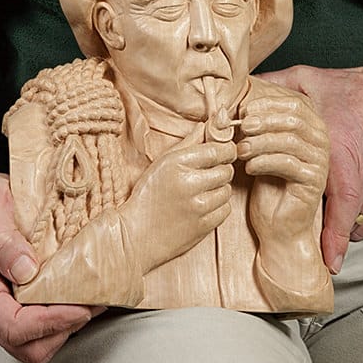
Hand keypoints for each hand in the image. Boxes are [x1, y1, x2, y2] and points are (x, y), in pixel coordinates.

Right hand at [0, 160, 97, 362]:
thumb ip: (1, 241)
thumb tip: (26, 271)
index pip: (12, 327)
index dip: (50, 323)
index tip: (80, 308)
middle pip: (27, 348)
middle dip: (63, 331)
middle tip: (93, 305)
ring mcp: (0, 311)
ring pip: (37, 344)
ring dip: (67, 328)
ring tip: (93, 300)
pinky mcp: (16, 305)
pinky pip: (41, 328)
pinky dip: (65, 319)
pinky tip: (82, 296)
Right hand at [119, 139, 235, 272]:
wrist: (135, 236)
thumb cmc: (146, 196)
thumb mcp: (161, 163)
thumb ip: (187, 143)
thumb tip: (205, 126)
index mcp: (177, 164)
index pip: (217, 151)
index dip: (226, 150)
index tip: (224, 153)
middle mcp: (190, 184)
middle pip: (226, 170)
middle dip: (221, 170)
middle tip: (209, 174)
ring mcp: (198, 207)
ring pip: (227, 190)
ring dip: (219, 189)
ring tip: (203, 192)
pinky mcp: (203, 226)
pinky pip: (225, 210)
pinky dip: (219, 207)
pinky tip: (204, 206)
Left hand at [237, 93, 329, 289]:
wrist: (276, 226)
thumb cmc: (267, 185)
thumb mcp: (259, 149)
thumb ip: (254, 127)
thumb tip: (234, 105)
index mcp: (311, 128)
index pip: (295, 104)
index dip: (268, 103)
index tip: (244, 111)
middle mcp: (321, 142)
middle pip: (294, 119)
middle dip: (264, 120)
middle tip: (241, 128)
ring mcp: (320, 162)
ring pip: (290, 139)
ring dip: (260, 142)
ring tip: (241, 150)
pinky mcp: (313, 181)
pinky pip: (288, 162)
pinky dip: (263, 161)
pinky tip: (249, 167)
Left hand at [257, 62, 362, 273]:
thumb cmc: (354, 88)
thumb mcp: (311, 80)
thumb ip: (278, 87)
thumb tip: (245, 89)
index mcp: (340, 156)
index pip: (335, 209)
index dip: (330, 239)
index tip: (327, 263)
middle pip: (340, 218)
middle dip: (320, 226)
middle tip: (301, 226)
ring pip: (358, 223)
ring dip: (337, 224)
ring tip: (317, 216)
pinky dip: (358, 223)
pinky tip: (341, 218)